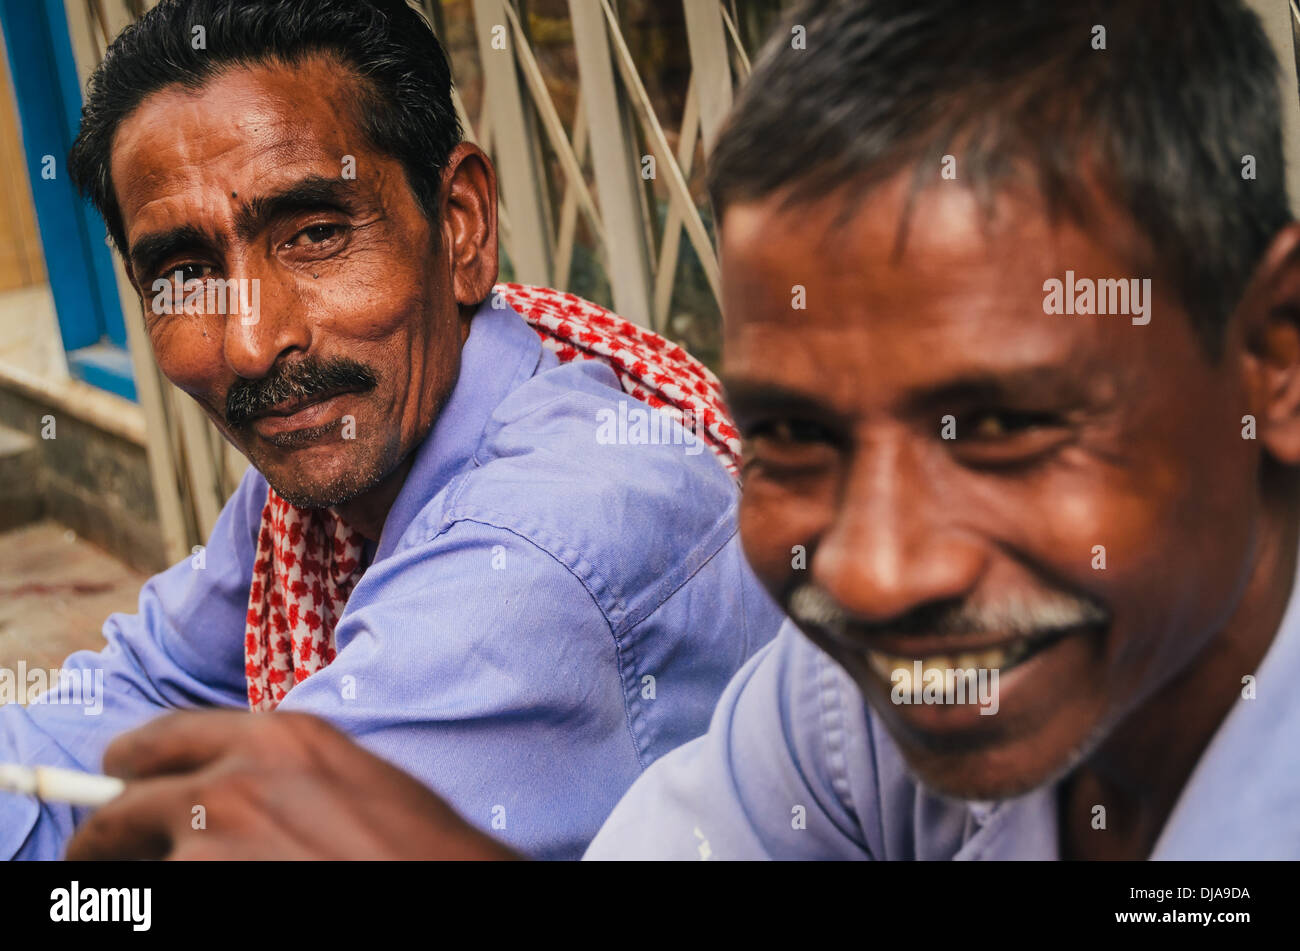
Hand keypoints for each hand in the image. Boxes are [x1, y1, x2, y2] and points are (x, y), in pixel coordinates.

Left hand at [64, 710, 519, 859]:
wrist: (441, 881)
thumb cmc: (416, 845)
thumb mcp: (347, 776)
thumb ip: (277, 771)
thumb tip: (218, 789)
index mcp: (275, 738)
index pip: (159, 740)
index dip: (130, 768)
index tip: (117, 786)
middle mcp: (233, 782)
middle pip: (119, 809)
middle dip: (105, 841)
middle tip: (99, 863)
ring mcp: (210, 847)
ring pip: (139, 872)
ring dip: (153, 883)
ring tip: (195, 887)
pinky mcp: (199, 894)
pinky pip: (159, 901)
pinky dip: (171, 904)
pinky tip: (221, 909)